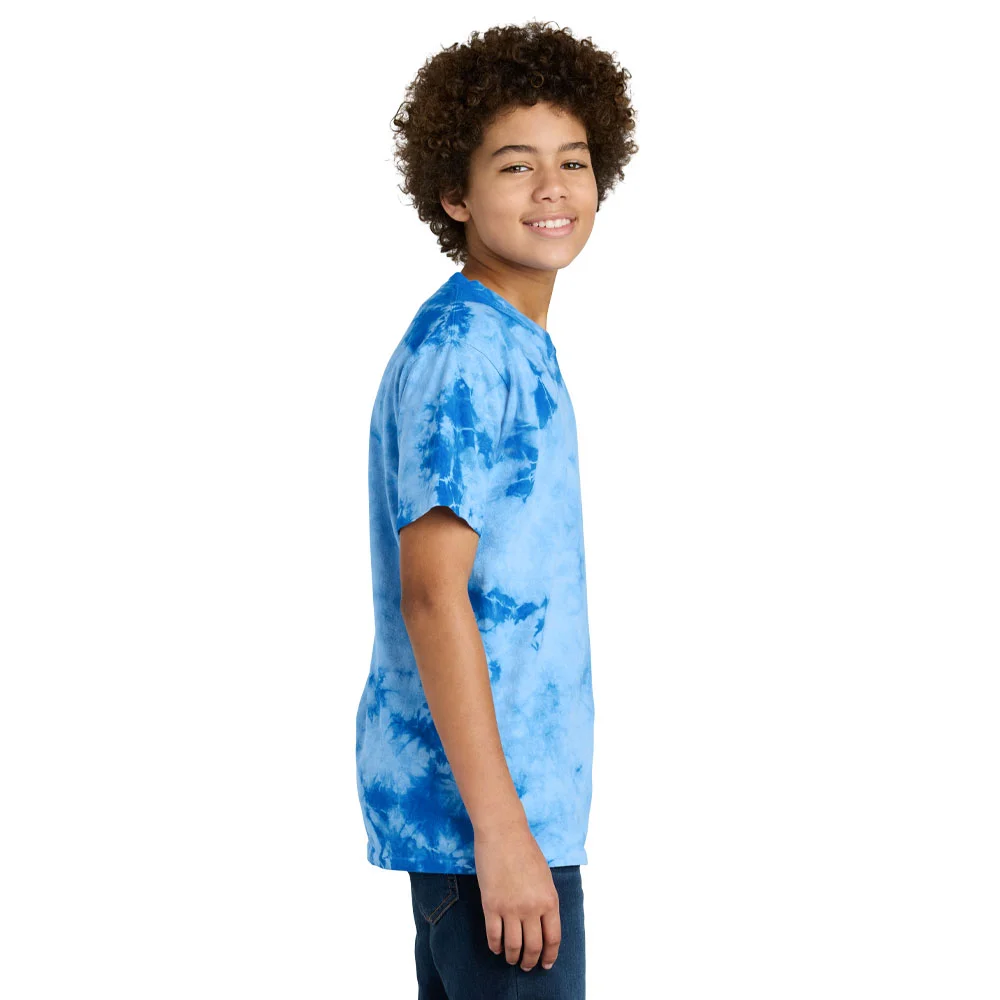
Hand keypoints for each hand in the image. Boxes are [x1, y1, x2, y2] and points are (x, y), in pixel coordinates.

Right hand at [474, 819, 560, 971]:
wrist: (503, 832)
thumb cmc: (525, 849)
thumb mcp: (545, 876)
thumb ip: (545, 900)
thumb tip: (542, 922)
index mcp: (549, 900)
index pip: (553, 938)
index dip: (550, 955)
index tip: (546, 963)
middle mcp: (532, 908)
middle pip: (533, 946)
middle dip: (530, 961)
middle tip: (527, 966)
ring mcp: (510, 908)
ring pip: (513, 946)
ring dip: (513, 957)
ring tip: (511, 959)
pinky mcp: (491, 905)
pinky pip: (493, 935)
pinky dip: (495, 946)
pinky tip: (496, 948)